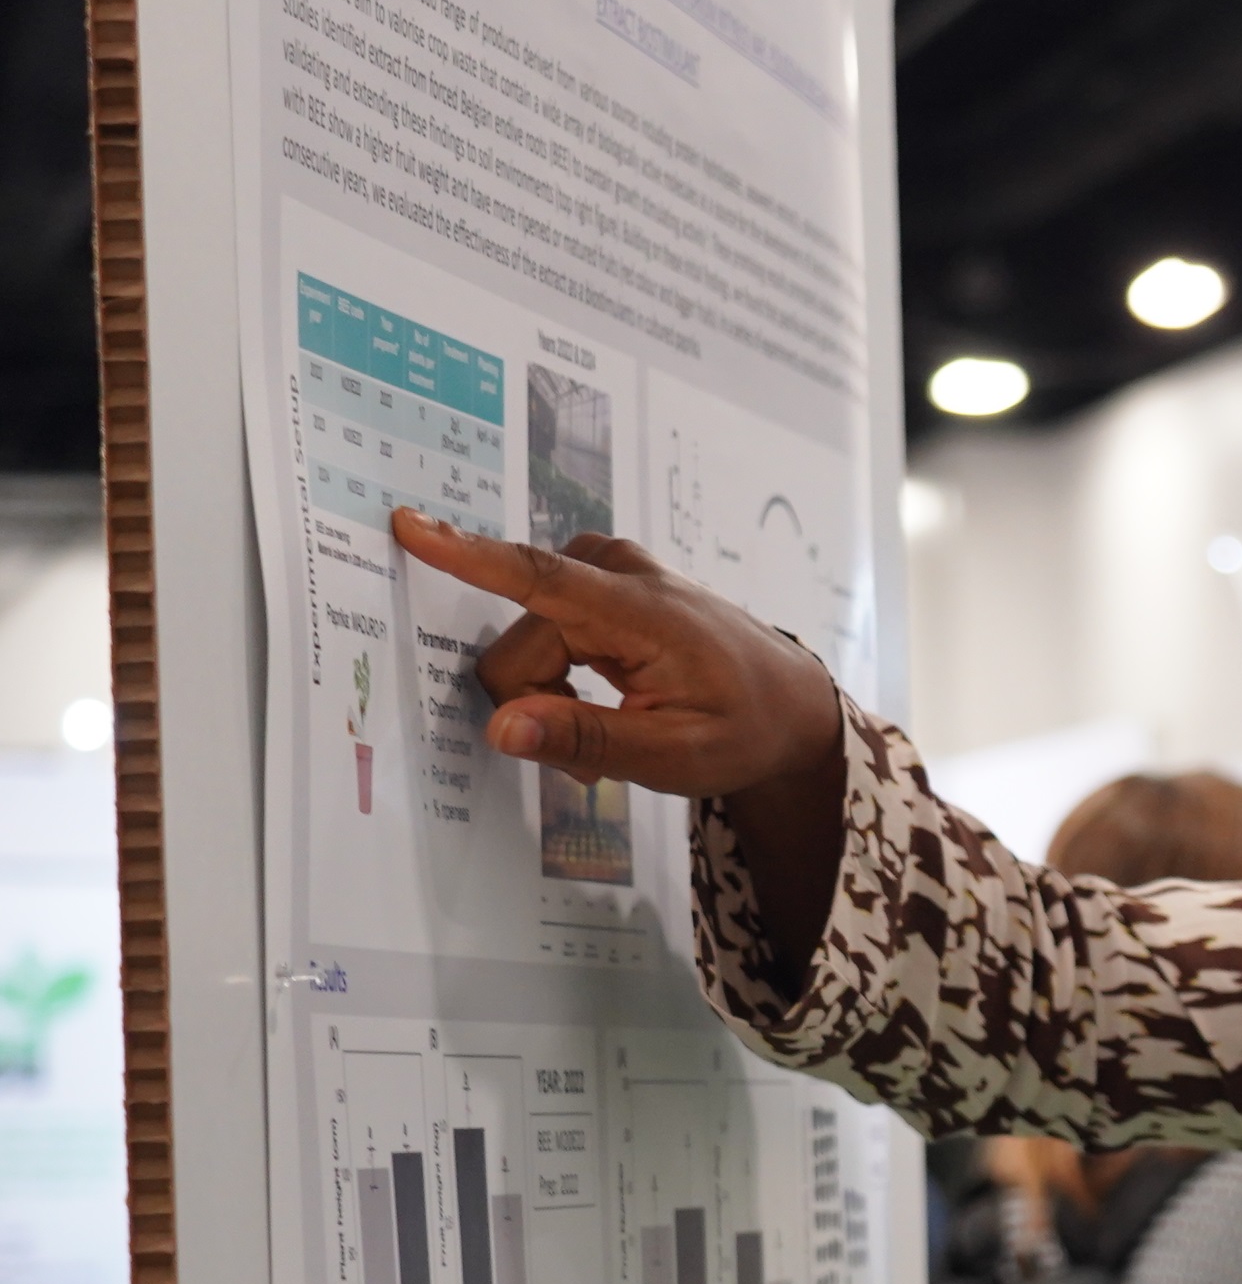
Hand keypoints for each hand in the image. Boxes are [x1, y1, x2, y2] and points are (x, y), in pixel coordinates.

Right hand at [388, 510, 841, 797]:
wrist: (790, 704)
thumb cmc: (744, 729)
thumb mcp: (674, 756)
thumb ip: (586, 741)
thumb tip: (502, 729)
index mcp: (641, 609)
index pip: (539, 576)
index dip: (468, 556)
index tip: (409, 525)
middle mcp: (619, 573)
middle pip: (517, 648)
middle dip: (539, 707)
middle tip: (594, 758)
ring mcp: (608, 572)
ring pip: (524, 645)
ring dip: (552, 697)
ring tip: (614, 728)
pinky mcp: (600, 583)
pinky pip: (542, 633)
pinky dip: (562, 679)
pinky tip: (605, 705)